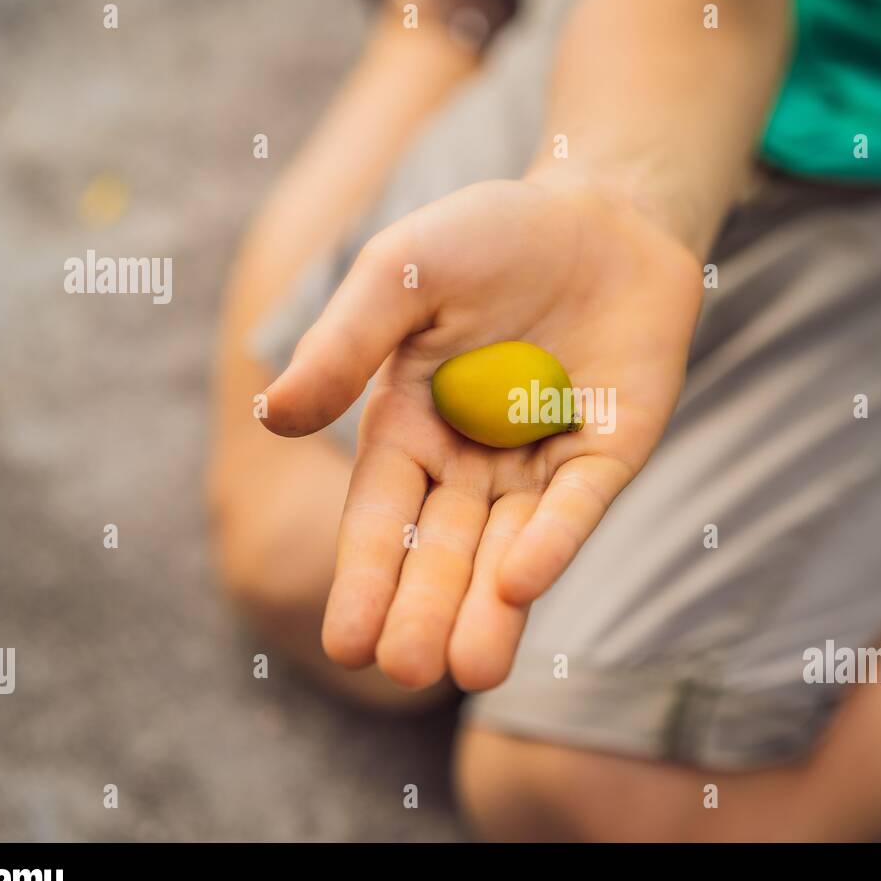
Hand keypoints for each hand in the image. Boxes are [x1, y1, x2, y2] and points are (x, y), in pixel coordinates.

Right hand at [262, 175, 701, 689]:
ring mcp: (542, 463)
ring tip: (471, 668)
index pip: (383, 516)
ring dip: (490, 607)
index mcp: (410, 427)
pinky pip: (577, 506)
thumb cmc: (490, 236)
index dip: (365, 577)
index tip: (346, 645)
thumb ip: (343, 343)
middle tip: (409, 670)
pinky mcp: (607, 454)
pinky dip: (553, 541)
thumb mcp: (402, 275)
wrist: (602, 209)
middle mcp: (472, 459)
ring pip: (510, 548)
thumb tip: (273, 414)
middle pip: (444, 549)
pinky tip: (522, 582)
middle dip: (425, 609)